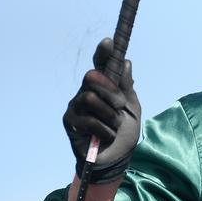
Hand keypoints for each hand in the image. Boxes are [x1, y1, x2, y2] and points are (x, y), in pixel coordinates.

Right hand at [63, 38, 140, 181]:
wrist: (116, 158)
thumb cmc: (124, 132)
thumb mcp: (131, 108)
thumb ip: (127, 87)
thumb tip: (126, 62)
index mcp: (103, 87)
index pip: (100, 65)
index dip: (103, 53)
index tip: (109, 42)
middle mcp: (86, 92)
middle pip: (92, 77)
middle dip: (110, 90)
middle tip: (120, 105)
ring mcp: (76, 106)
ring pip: (90, 97)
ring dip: (109, 114)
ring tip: (114, 125)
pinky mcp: (70, 121)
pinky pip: (88, 119)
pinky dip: (103, 129)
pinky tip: (106, 136)